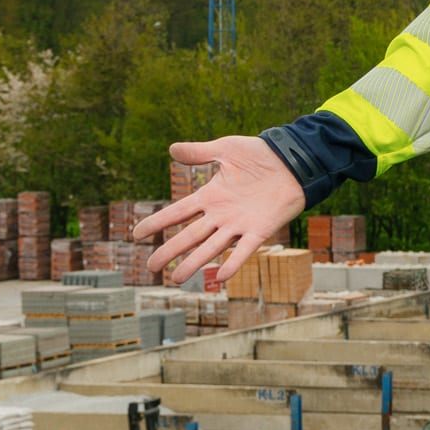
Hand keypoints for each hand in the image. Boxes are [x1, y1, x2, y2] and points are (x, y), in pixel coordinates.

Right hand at [134, 137, 303, 286]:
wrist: (293, 160)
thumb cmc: (260, 154)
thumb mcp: (225, 149)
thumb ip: (199, 153)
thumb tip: (171, 149)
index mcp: (211, 196)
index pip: (178, 212)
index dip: (158, 223)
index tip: (137, 235)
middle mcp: (222, 214)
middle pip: (190, 236)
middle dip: (171, 251)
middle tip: (151, 268)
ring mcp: (240, 224)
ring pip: (212, 247)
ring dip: (195, 263)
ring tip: (176, 280)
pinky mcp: (261, 229)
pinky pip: (244, 249)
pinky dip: (233, 262)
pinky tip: (219, 277)